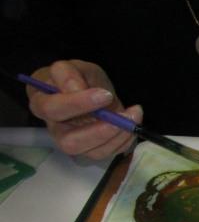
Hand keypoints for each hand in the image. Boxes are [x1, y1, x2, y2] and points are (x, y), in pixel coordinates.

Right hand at [27, 60, 141, 159]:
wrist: (92, 92)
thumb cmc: (77, 79)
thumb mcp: (73, 67)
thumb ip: (69, 75)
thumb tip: (77, 90)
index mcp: (43, 105)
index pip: (52, 110)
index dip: (77, 104)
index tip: (104, 95)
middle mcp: (55, 130)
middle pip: (69, 142)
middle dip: (99, 131)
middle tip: (121, 116)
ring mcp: (75, 143)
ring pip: (92, 152)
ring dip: (116, 137)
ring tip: (133, 117)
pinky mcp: (92, 150)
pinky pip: (108, 153)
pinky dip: (124, 140)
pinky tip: (132, 125)